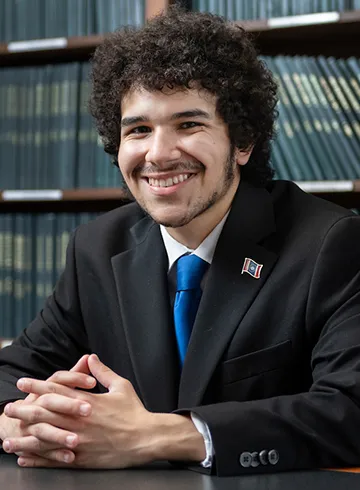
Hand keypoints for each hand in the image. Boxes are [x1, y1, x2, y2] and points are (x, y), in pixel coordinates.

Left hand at [7, 355, 159, 467]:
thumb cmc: (134, 411)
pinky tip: (25, 459)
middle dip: (24, 411)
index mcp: (87, 402)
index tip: (23, 383)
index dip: (37, 386)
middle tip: (8, 410)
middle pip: (44, 414)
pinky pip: (54, 460)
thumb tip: (91, 358)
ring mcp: (78, 441)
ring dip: (24, 439)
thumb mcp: (121, 385)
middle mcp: (78, 421)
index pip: (56, 391)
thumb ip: (103, 371)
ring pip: (45, 439)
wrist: (145, 439)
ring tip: (8, 439)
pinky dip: (37, 460)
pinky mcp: (81, 458)